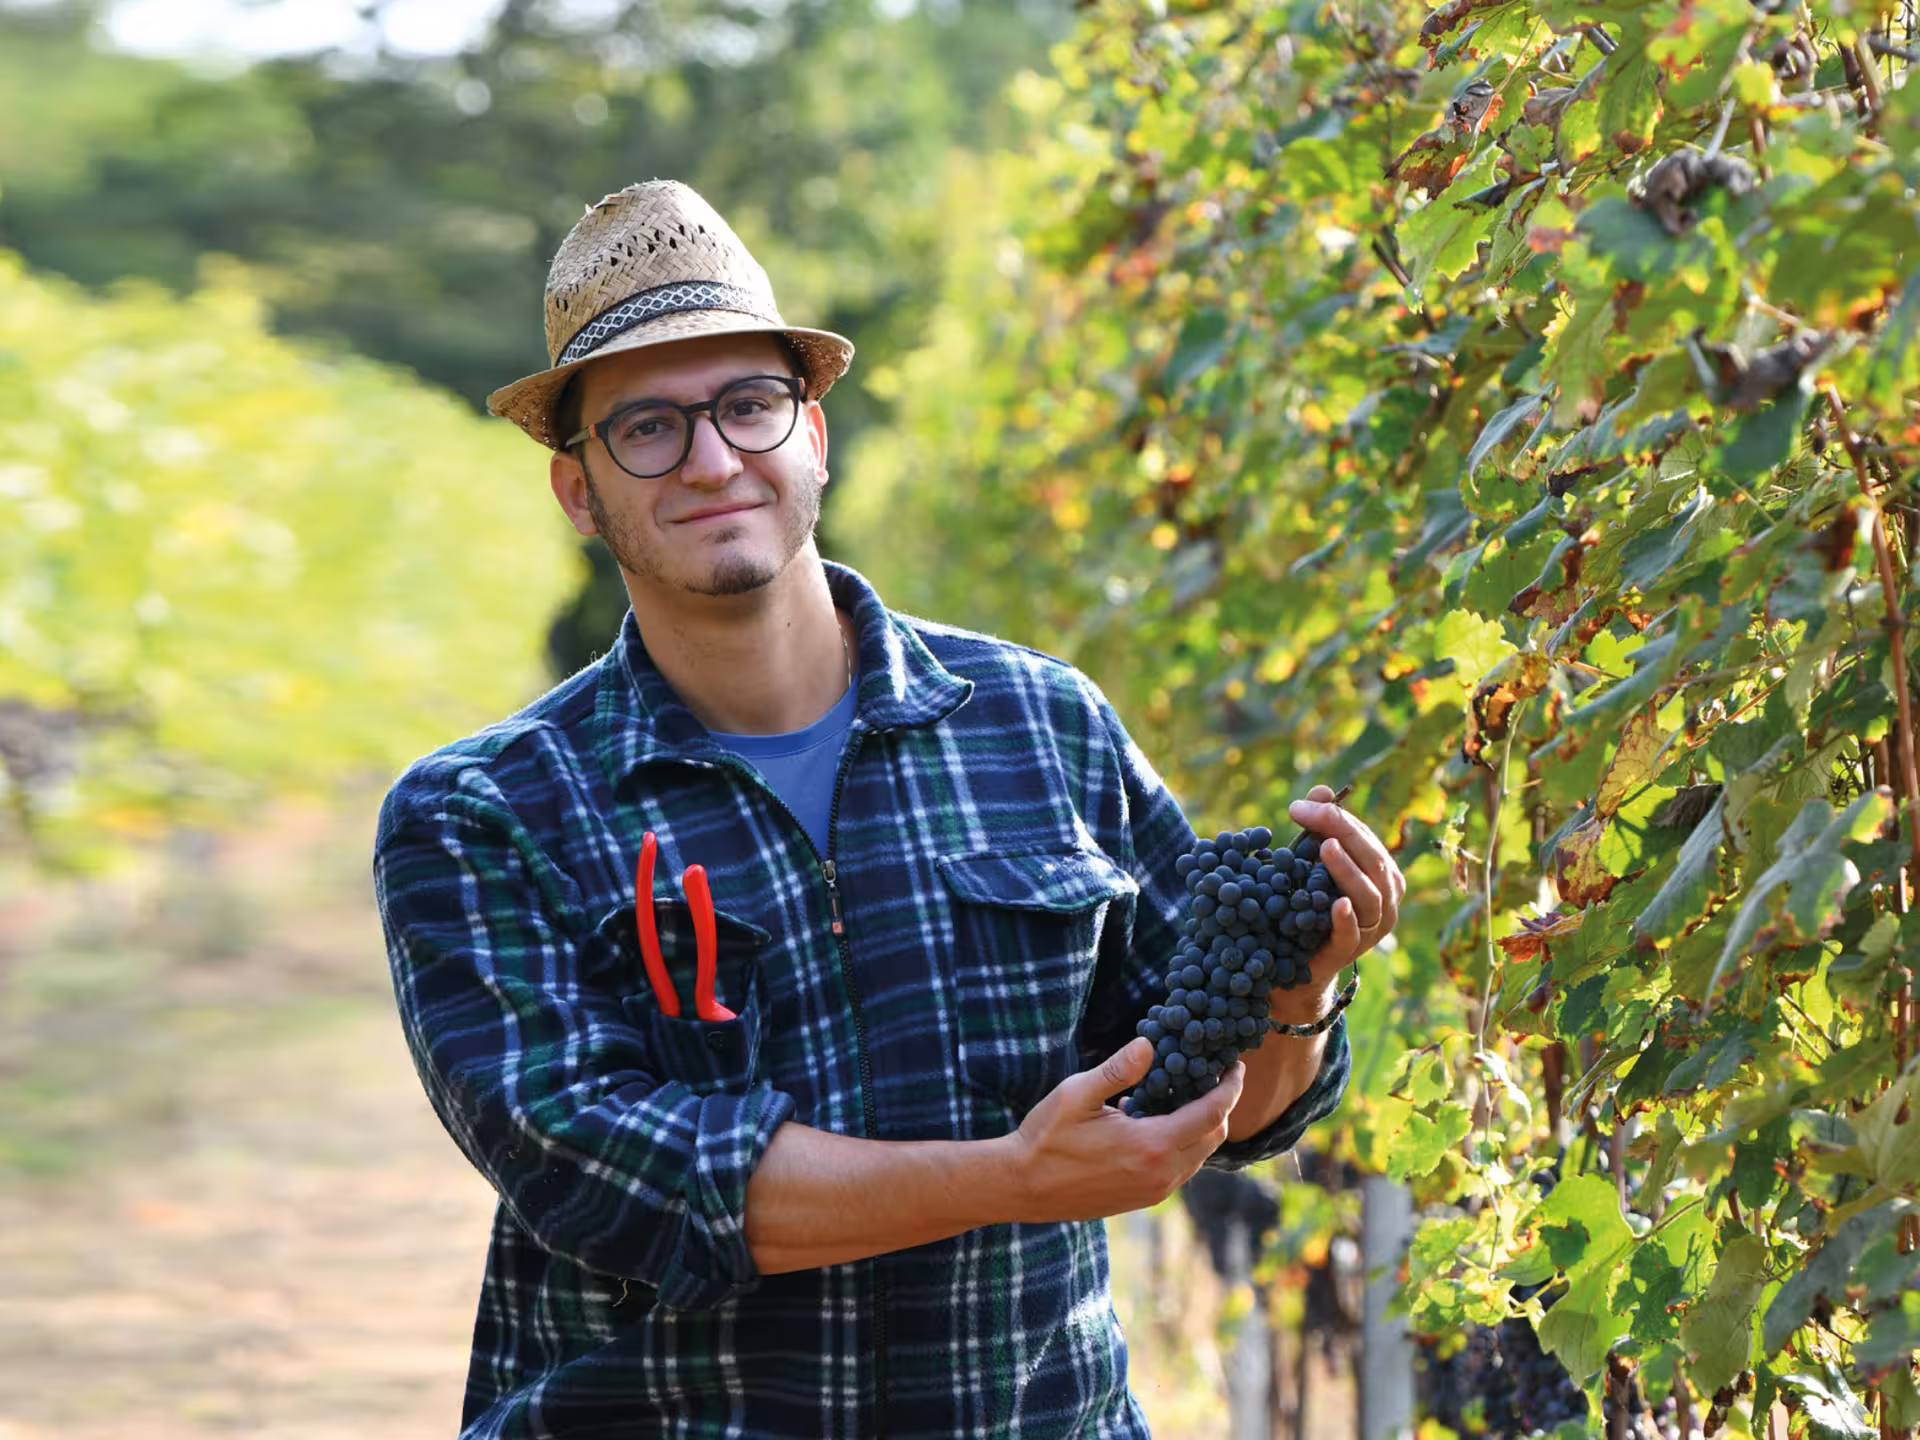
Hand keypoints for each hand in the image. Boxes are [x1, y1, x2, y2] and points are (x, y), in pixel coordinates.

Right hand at [1002, 1038, 1244, 1223]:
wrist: (1022, 1187)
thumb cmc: (1045, 1138)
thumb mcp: (1076, 1094)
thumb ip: (1117, 1070)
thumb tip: (1149, 1044)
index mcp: (1150, 1145)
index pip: (1212, 1114)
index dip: (1230, 1087)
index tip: (1235, 1065)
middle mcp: (1161, 1174)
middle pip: (1214, 1136)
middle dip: (1220, 1104)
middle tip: (1211, 1075)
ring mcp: (1154, 1191)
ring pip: (1199, 1156)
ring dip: (1201, 1126)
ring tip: (1183, 1094)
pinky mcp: (1144, 1199)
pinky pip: (1180, 1169)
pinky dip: (1183, 1143)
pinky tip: (1158, 1122)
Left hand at [1281, 783, 1403, 1000]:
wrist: (1298, 962)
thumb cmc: (1311, 904)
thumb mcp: (1312, 862)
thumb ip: (1320, 827)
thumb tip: (1320, 791)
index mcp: (1384, 876)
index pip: (1367, 839)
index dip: (1338, 818)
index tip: (1302, 805)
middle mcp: (1386, 902)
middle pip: (1375, 863)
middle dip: (1343, 833)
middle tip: (1310, 815)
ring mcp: (1371, 929)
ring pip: (1370, 897)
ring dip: (1348, 869)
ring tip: (1325, 846)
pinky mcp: (1348, 951)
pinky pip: (1353, 934)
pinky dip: (1346, 918)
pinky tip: (1336, 902)